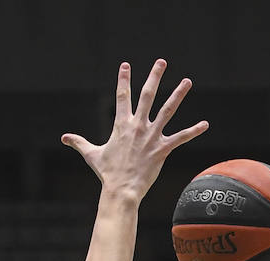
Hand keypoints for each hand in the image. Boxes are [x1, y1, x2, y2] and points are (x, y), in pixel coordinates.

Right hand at [61, 59, 208, 200]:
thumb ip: (79, 142)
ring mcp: (151, 136)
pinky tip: (205, 124)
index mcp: (121, 125)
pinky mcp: (162, 149)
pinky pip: (181, 138)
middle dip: (154, 76)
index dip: (123, 79)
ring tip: (187, 81)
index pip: (122, 96)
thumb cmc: (106, 173)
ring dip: (178, 95)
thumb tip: (64, 138)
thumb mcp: (91, 155)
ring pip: (168, 110)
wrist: (120, 190)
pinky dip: (193, 131)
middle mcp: (137, 126)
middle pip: (147, 95)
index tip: (125, 65)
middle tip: (161, 62)